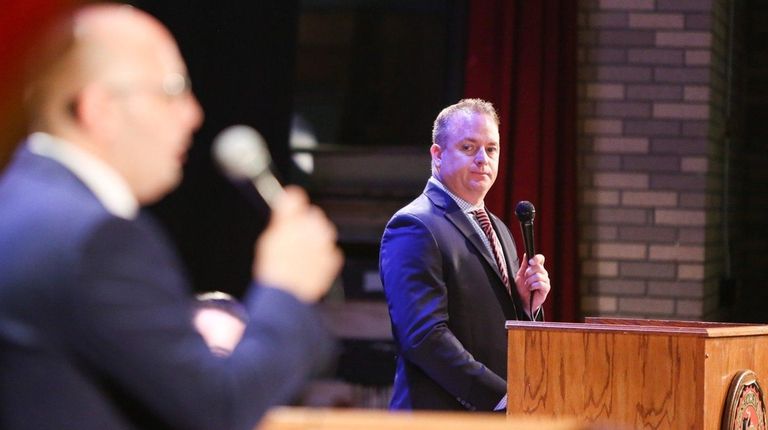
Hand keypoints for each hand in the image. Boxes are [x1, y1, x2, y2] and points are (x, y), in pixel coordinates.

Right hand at [253, 186, 342, 302]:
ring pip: (324, 232)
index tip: (290, 209)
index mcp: (293, 218)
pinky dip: (322, 257)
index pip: (295, 197)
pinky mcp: (333, 257)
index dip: (292, 204)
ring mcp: (325, 241)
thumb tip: (287, 204)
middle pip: (313, 215)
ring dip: (316, 240)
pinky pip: (330, 251)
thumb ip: (281, 219)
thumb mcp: (268, 239)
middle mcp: (312, 226)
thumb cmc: (274, 268)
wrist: (286, 292)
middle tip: (293, 240)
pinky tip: (309, 265)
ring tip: (301, 254)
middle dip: (305, 225)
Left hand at [513, 253, 549, 315]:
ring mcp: (545, 280)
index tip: (530, 262)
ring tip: (527, 285)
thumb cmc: (522, 288)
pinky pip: (541, 283)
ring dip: (530, 280)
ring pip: (539, 275)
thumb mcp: (520, 275)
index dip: (537, 258)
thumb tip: (526, 255)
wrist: (522, 301)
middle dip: (529, 272)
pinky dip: (533, 286)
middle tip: (525, 277)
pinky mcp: (546, 288)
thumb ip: (524, 265)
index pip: (541, 259)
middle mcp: (542, 273)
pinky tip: (531, 289)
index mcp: (536, 268)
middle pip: (539, 267)